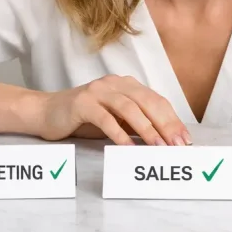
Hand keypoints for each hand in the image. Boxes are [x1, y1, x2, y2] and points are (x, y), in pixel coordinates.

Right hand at [22, 75, 191, 145]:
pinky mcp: (82, 103)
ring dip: (146, 128)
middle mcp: (115, 83)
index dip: (172, 119)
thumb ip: (135, 123)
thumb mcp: (115, 119)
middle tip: (176, 145)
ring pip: (128, 108)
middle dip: (165, 124)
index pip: (156, 100)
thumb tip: (164, 140)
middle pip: (147, 102)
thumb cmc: (84, 119)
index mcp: (126, 85)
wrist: (47, 112)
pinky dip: (118, 133)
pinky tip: (128, 147)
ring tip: (158, 147)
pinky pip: (104, 118)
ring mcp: (98, 91)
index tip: (184, 140)